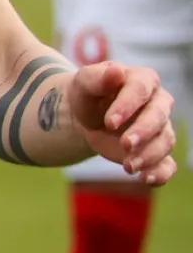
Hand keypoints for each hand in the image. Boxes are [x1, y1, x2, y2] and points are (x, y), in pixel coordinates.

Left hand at [72, 61, 176, 184]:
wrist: (86, 116)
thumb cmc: (88, 94)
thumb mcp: (84, 83)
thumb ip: (98, 77)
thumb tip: (117, 72)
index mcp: (142, 80)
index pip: (140, 91)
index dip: (127, 106)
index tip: (109, 122)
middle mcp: (158, 103)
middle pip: (158, 117)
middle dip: (143, 132)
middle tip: (125, 145)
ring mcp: (161, 128)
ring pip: (164, 142)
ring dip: (149, 155)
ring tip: (128, 167)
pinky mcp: (155, 150)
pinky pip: (167, 164)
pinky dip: (161, 173)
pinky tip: (146, 180)